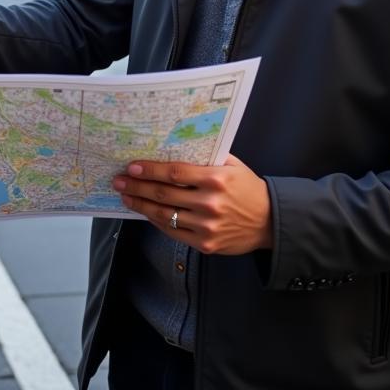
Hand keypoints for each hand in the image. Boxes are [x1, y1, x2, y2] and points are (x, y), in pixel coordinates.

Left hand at [112, 154, 272, 254]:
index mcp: (215, 179)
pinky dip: (156, 222)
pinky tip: (145, 213)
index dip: (149, 170)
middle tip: (118, 181)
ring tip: (125, 197)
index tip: (131, 167)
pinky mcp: (206, 244)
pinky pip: (173, 232)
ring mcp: (207, 226)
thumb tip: (174, 145)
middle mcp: (210, 203)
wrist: (271, 222)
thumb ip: (206, 156)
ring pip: (164, 215)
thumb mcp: (232, 165)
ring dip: (140, 205)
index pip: (174, 173)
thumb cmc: (248, 188)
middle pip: (163, 194)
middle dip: (136, 187)